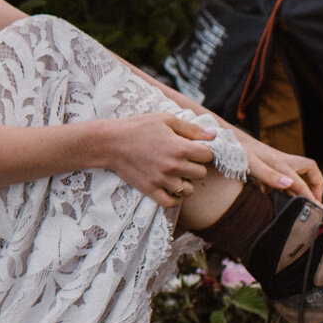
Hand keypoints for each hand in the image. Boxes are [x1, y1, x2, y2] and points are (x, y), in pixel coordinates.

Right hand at [101, 113, 218, 213]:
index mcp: (179, 147)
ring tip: (177, 174)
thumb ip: (191, 128)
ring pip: (189, 190)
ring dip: (186, 182)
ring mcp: (162, 180)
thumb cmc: (137, 127)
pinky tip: (171, 188)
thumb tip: (213, 135)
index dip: (203, 151)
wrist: (110, 143)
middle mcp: (173, 166)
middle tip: (184, 160)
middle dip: (196, 166)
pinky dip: (174, 198)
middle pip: (201, 173)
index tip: (194, 149)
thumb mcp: (165, 120)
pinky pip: (171, 202)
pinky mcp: (150, 190)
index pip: (208, 155)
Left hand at [233, 128, 322, 203]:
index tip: (319, 209)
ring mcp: (271, 161)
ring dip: (296, 187)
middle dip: (316, 183)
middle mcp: (279, 160)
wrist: (219, 136)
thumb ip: (269, 175)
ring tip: (295, 203)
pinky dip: (276, 186)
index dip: (313, 196)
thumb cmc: (233, 149)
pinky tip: (267, 193)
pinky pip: (276, 176)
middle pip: (308, 169)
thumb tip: (289, 186)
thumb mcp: (250, 164)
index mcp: (280, 162)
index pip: (303, 182)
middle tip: (314, 200)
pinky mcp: (261, 163)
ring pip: (292, 174)